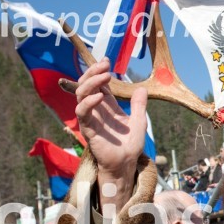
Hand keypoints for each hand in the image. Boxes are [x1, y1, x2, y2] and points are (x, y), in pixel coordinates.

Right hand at [75, 57, 147, 209]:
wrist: (126, 163)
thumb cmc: (130, 145)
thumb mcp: (139, 121)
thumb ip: (139, 105)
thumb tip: (143, 88)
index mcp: (107, 106)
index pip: (98, 84)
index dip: (99, 71)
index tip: (106, 60)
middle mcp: (96, 109)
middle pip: (86, 84)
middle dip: (93, 72)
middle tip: (105, 65)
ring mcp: (91, 118)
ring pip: (81, 94)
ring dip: (91, 82)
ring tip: (105, 76)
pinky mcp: (88, 129)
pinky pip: (82, 112)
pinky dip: (89, 102)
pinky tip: (100, 97)